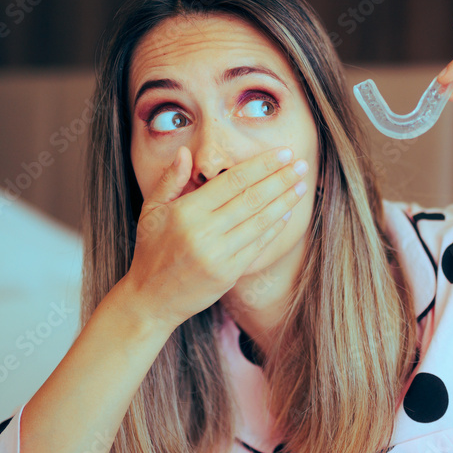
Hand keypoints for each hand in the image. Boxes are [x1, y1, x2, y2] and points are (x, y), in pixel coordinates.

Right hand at [123, 145, 306, 329]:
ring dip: (284, 202)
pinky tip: (286, 213)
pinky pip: (257, 245)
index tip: (283, 153)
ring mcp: (219, 255)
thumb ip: (169, 180)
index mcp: (186, 212)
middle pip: (252, 199)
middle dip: (281, 179)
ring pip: (260, 222)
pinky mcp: (229, 274)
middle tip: (302, 165)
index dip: (261, 165)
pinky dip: (274, 228)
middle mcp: (204, 233)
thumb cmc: (151, 249)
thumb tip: (185, 152)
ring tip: (301, 186)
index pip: (232, 181)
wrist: (151, 299)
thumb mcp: (150, 210)